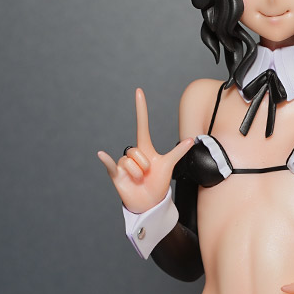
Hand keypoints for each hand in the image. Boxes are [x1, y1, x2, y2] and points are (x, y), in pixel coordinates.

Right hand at [97, 88, 192, 212]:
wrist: (149, 202)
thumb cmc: (158, 183)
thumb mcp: (169, 165)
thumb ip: (178, 152)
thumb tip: (191, 140)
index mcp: (145, 147)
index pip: (142, 124)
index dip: (141, 109)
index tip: (139, 92)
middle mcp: (132, 153)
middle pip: (136, 151)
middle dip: (144, 165)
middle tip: (147, 174)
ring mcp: (123, 163)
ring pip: (130, 162)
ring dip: (137, 173)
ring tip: (139, 180)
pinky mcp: (116, 173)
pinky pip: (111, 164)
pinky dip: (106, 160)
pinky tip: (101, 154)